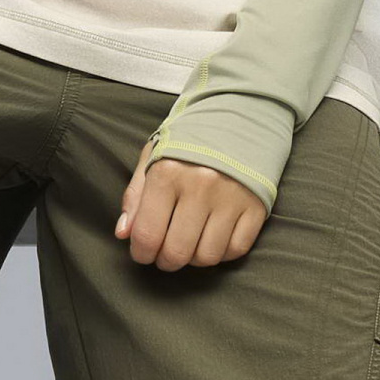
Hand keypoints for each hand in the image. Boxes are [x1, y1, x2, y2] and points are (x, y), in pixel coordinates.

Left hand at [115, 141, 268, 268]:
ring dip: (194, 259)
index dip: (141, 253)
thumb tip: (123, 234)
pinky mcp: (256, 206)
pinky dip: (222, 253)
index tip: (143, 252)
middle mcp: (200, 187)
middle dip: (165, 261)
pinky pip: (236, 250)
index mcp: (168, 174)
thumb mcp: (153, 158)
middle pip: (177, 252)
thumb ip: (135, 197)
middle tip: (165, 254)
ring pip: (207, 256)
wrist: (240, 118)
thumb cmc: (189, 142)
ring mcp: (231, 198)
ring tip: (190, 244)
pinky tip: (213, 238)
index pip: (147, 235)